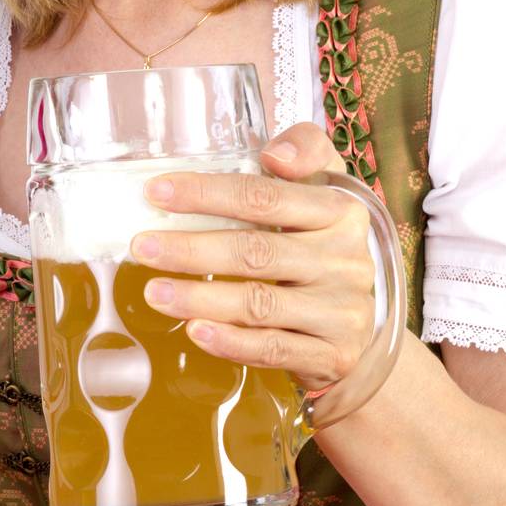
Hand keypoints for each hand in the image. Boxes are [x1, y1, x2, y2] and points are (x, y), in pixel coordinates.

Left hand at [137, 122, 376, 392]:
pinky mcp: (333, 353)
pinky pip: (274, 348)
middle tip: (142, 246)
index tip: (156, 192)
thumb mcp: (322, 188)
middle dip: (192, 249)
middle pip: (257, 251)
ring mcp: (341, 310)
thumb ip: (304, 151)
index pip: (265, 197)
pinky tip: (195, 331)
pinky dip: (231, 342)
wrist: (362, 319)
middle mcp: (345, 260)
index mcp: (338, 211)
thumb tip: (276, 155)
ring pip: (261, 304)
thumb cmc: (322, 241)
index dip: (207, 193)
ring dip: (200, 298)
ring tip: (154, 292)